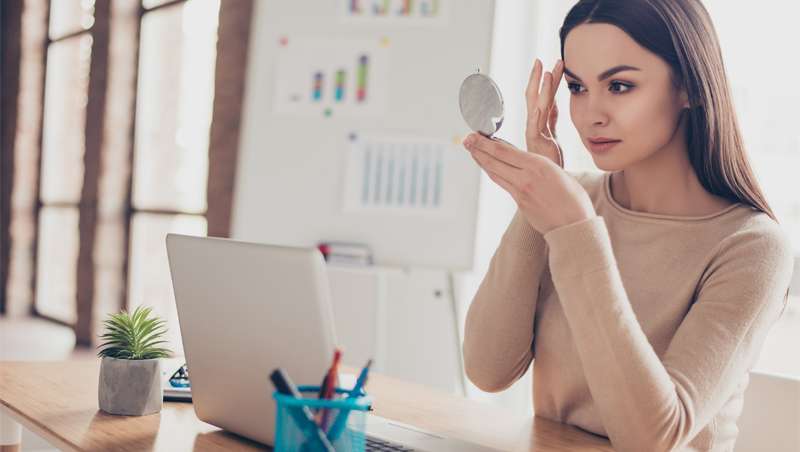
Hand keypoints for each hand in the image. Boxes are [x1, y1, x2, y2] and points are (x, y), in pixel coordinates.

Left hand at [463, 133, 594, 233]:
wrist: (574, 226)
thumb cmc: (574, 199)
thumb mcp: (559, 173)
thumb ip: (540, 166)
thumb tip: (526, 163)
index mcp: (539, 165)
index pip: (505, 151)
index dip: (487, 143)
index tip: (477, 135)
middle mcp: (526, 177)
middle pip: (495, 160)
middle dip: (478, 148)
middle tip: (466, 139)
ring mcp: (521, 191)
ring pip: (495, 173)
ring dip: (482, 161)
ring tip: (471, 151)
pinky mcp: (519, 203)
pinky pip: (503, 184)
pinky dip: (494, 173)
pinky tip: (489, 168)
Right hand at [525, 59, 564, 167]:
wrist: (547, 185)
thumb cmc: (549, 163)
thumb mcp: (553, 137)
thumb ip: (552, 120)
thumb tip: (554, 103)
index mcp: (539, 125)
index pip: (541, 98)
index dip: (545, 82)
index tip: (549, 65)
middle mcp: (534, 127)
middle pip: (533, 98)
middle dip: (536, 78)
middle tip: (539, 60)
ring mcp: (534, 134)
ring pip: (536, 106)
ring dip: (540, 87)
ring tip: (544, 70)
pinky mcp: (537, 142)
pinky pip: (536, 123)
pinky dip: (538, 109)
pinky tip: (540, 98)